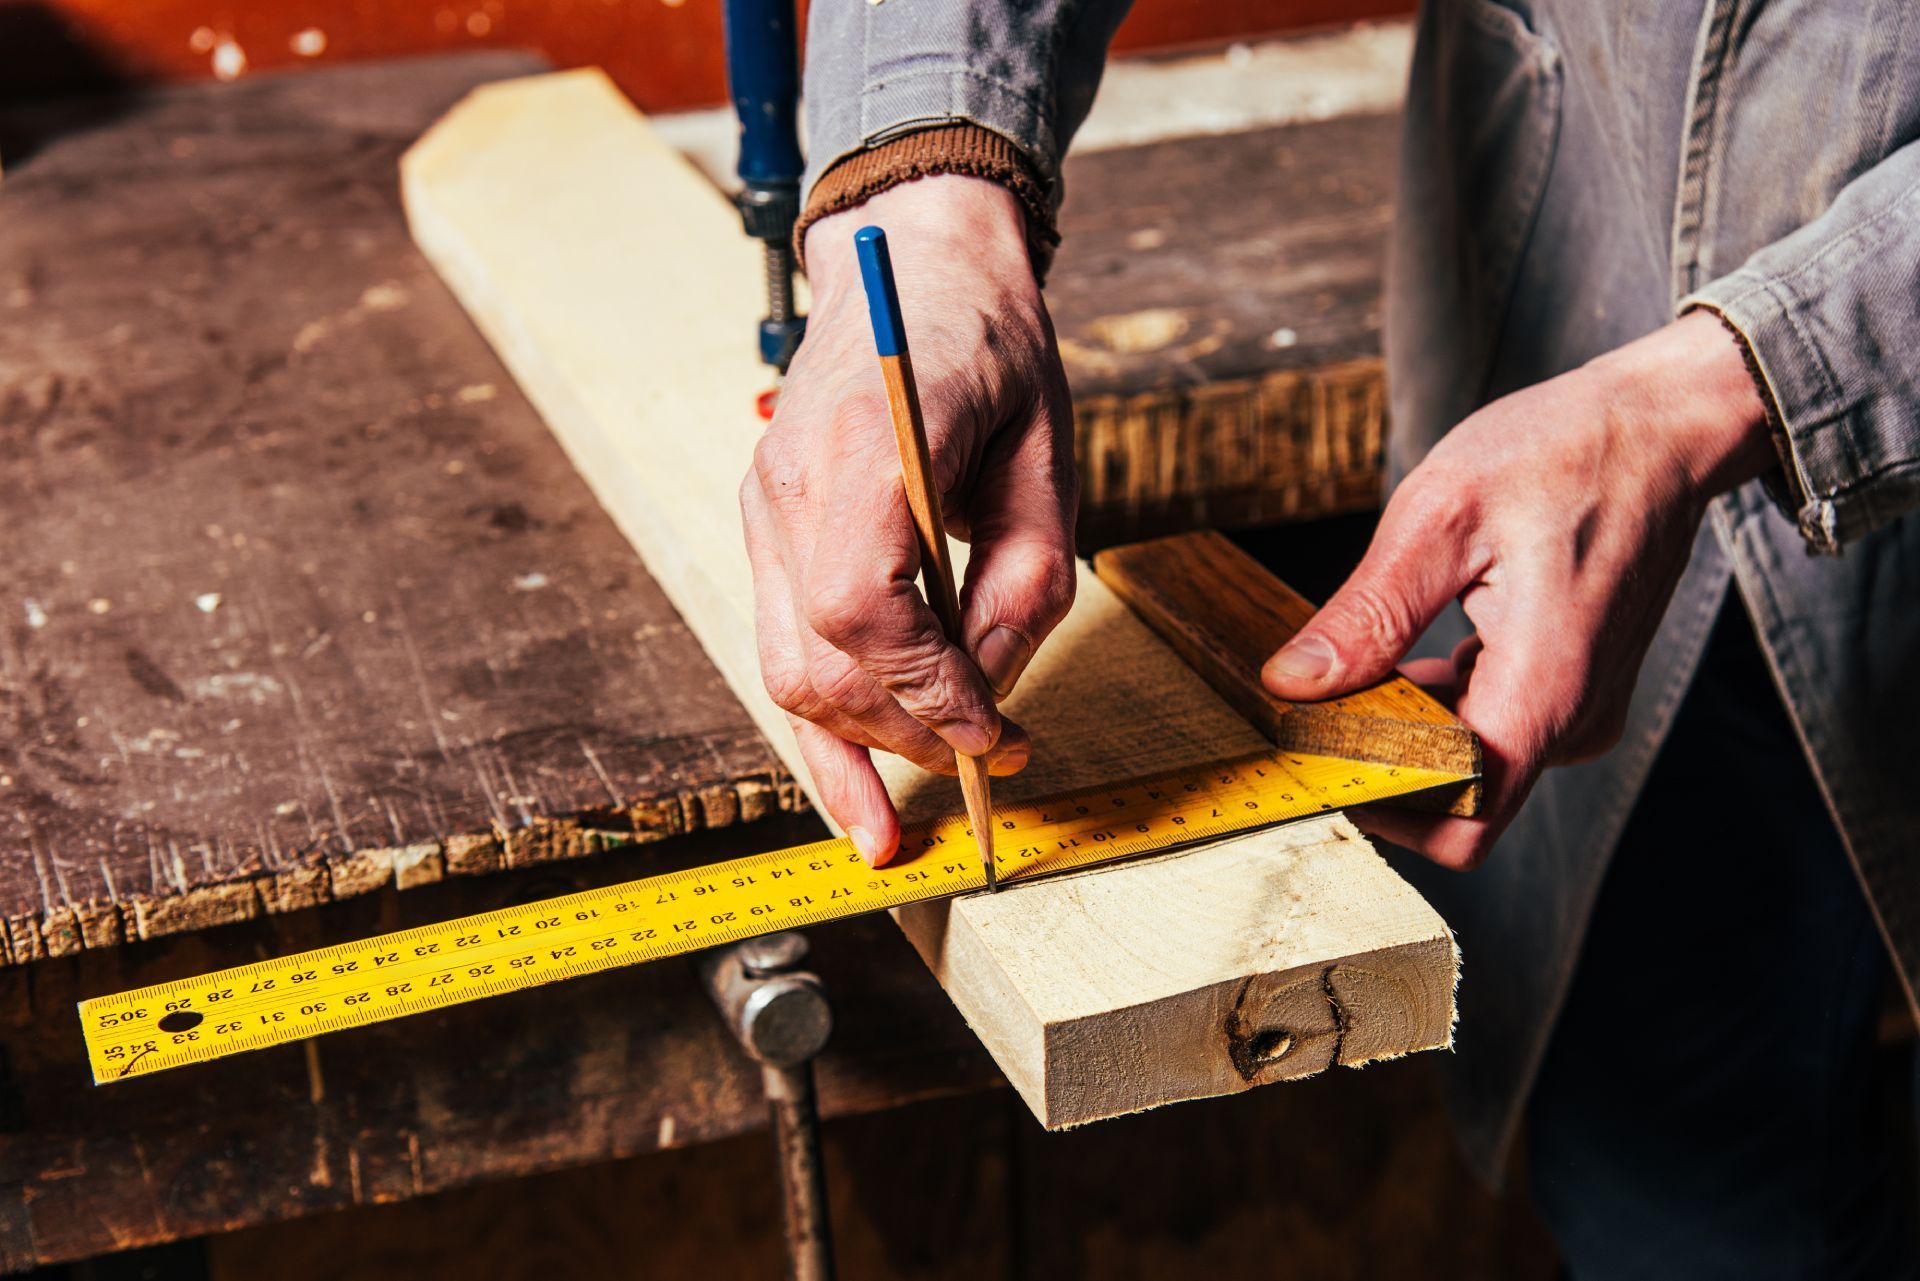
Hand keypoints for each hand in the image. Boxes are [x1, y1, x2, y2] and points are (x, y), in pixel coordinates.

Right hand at [741, 176, 1078, 865]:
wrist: (910, 261)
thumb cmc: (991, 345)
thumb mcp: (1048, 452)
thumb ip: (1028, 575)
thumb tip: (995, 688)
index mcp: (862, 445)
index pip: (863, 608)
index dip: (930, 691)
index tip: (999, 735)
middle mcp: (789, 483)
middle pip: (819, 658)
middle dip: (908, 732)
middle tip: (995, 760)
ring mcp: (766, 508)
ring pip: (785, 669)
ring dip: (852, 753)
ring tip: (899, 827)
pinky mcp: (769, 531)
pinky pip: (783, 647)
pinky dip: (818, 728)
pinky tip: (850, 796)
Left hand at [1263, 312, 1772, 868]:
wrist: (1661, 426)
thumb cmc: (1565, 453)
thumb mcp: (1442, 515)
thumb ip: (1368, 613)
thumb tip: (1294, 684)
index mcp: (1542, 690)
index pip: (1462, 823)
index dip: (1383, 810)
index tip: (1317, 758)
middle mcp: (1569, 719)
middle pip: (1457, 798)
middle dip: (1377, 761)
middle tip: (1311, 704)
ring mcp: (1574, 708)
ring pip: (1468, 763)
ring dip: (1402, 729)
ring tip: (1353, 665)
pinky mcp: (1568, 689)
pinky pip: (1489, 727)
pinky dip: (1434, 704)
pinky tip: (1401, 652)